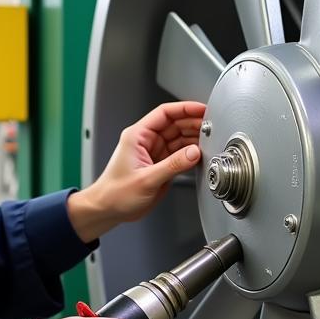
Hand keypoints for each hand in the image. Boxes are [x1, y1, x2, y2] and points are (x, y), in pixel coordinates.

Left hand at [68, 101, 205, 241]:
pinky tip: (200, 155)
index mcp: (138, 135)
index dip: (185, 108)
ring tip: (209, 141)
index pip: (164, 113)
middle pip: (175, 124)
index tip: (202, 110)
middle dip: (193, 124)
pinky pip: (179, 154)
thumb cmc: (115, 193)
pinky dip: (191, 153)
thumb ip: (173, 165)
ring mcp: (154, 152)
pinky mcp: (160, 165)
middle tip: (211, 127)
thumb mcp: (147, 179)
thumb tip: (194, 153)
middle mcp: (146, 141)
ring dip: (194, 139)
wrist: (108, 210)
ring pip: (179, 139)